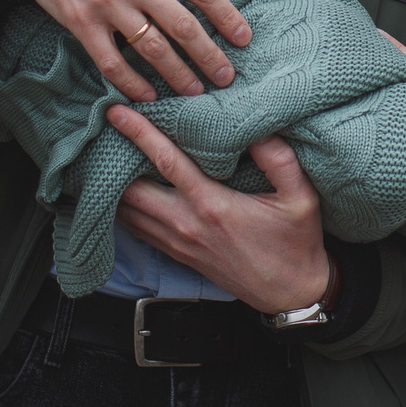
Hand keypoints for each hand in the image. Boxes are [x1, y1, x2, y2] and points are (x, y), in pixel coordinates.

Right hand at [0, 0, 252, 100]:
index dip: (228, 18)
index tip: (243, 39)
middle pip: (183, 27)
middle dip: (210, 56)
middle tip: (226, 77)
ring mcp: (106, 2)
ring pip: (152, 49)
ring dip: (177, 75)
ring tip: (195, 91)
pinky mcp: (79, 21)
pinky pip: (110, 61)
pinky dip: (130, 82)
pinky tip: (147, 95)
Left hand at [107, 104, 336, 313]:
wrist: (290, 294)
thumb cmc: (295, 245)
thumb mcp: (301, 199)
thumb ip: (280, 160)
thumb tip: (258, 127)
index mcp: (213, 206)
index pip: (166, 161)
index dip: (139, 134)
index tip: (118, 112)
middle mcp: (187, 224)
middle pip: (132, 189)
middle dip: (114, 159)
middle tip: (105, 129)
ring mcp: (179, 242)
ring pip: (129, 212)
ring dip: (114, 184)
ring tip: (107, 155)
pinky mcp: (178, 254)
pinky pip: (138, 230)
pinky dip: (124, 209)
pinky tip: (121, 191)